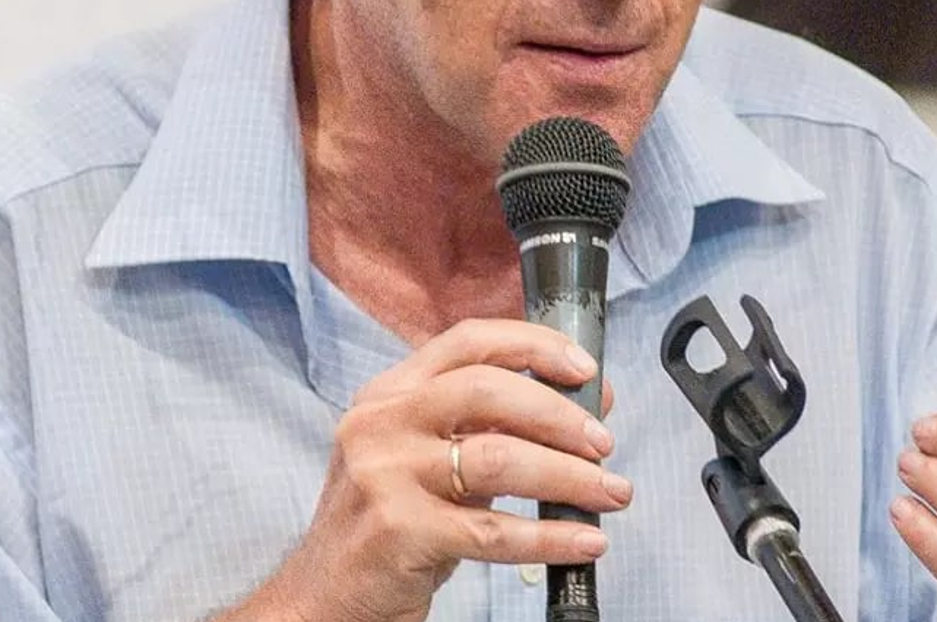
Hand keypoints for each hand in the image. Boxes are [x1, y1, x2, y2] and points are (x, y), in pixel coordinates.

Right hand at [237, 319, 630, 621]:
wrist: (325, 595)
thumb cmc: (390, 521)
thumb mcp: (429, 459)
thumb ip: (492, 426)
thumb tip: (587, 406)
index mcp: (390, 391)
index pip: (468, 341)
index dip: (534, 346)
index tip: (585, 369)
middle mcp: (382, 422)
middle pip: (487, 390)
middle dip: (559, 414)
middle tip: (604, 443)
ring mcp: (385, 474)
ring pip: (498, 459)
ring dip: (570, 477)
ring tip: (612, 492)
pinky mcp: (398, 529)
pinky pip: (493, 531)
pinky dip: (551, 537)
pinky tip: (586, 541)